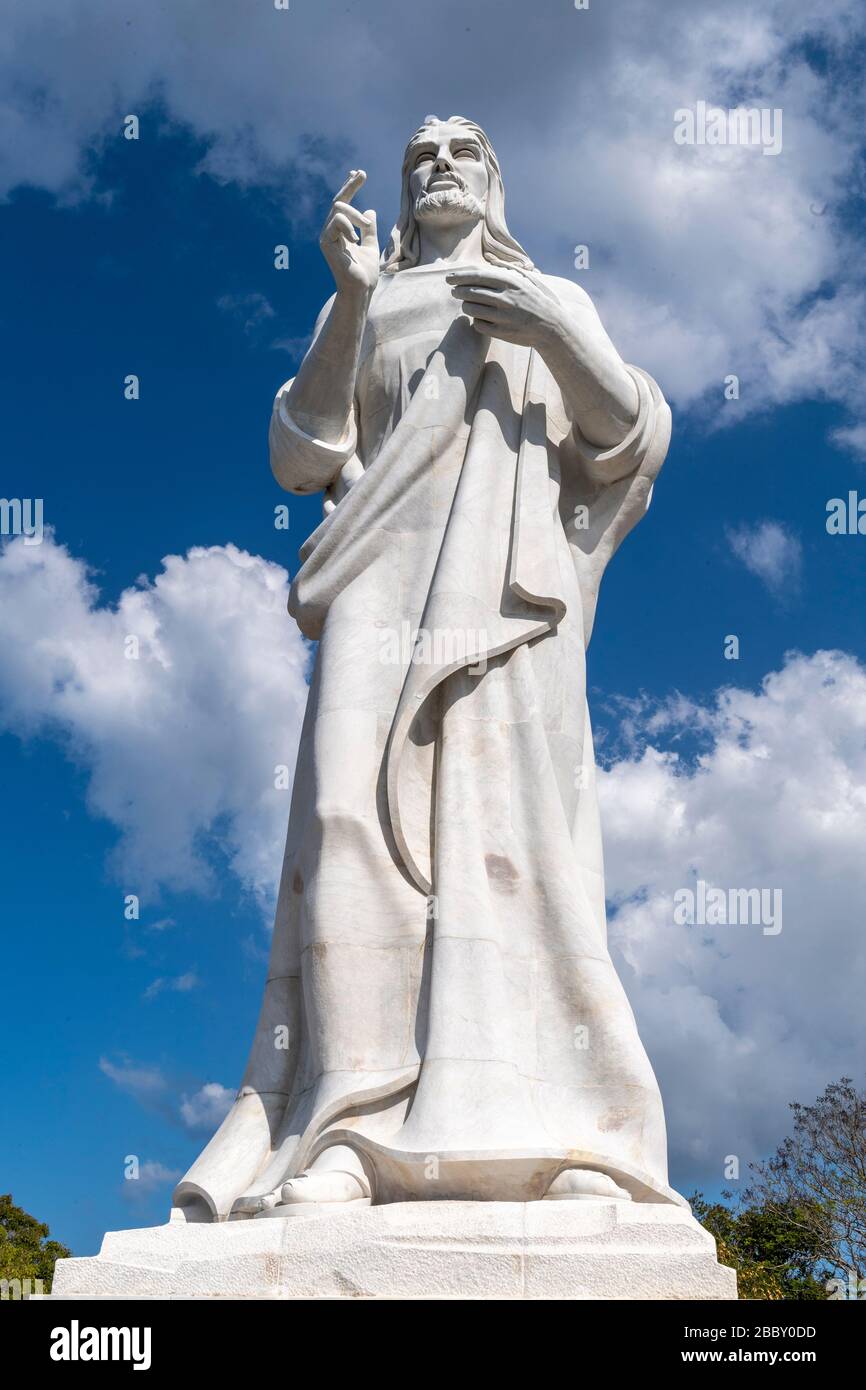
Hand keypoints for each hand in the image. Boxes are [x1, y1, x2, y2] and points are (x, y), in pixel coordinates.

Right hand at [320, 169, 379, 297]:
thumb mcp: (371, 246)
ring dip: (355, 214)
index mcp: (340, 232)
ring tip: (366, 226)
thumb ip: (369, 230)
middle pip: (338, 201)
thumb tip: (370, 211)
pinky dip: (349, 226)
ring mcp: (326, 236)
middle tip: (362, 173)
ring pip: (338, 209)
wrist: (360, 290)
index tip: (357, 172)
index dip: (349, 187)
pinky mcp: (325, 242)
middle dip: (350, 185)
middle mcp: (330, 232)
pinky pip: (337, 221)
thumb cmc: (365, 274)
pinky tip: (355, 240)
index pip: (343, 205)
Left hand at [446, 265, 562, 348]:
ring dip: (466, 306)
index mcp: (510, 282)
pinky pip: (479, 325)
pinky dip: (476, 321)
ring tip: (467, 304)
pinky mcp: (501, 333)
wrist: (552, 328)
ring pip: (471, 309)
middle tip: (453, 291)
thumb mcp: (529, 279)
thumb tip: (490, 259)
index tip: (449, 278)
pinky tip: (480, 319)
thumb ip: (509, 268)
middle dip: (458, 291)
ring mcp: (503, 317)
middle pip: (470, 292)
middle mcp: (505, 298)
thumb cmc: (539, 301)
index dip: (460, 277)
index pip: (478, 276)